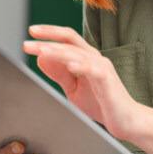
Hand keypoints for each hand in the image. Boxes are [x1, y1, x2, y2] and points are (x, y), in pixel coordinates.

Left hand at [23, 25, 139, 140]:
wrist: (125, 121)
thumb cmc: (101, 103)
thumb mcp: (73, 88)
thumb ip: (59, 74)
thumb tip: (40, 59)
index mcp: (86, 57)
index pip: (67, 38)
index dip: (50, 33)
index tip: (31, 32)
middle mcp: (94, 57)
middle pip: (69, 42)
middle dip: (47, 40)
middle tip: (27, 43)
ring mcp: (102, 67)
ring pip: (78, 54)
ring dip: (58, 52)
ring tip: (41, 51)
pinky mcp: (108, 81)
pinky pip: (94, 70)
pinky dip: (82, 66)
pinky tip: (70, 65)